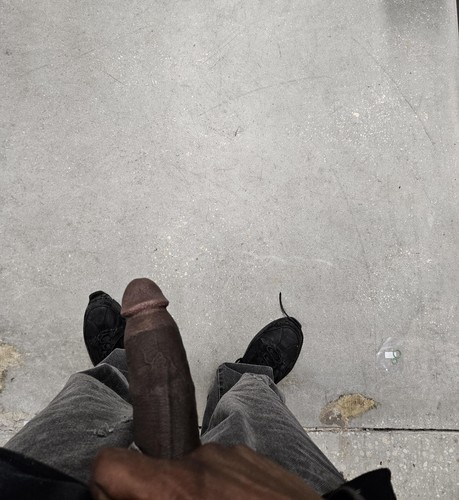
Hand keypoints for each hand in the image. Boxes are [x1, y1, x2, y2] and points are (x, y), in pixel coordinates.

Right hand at [90, 443, 321, 498]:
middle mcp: (200, 460)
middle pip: (151, 471)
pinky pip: (219, 468)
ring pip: (187, 471)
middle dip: (154, 499)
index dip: (104, 490)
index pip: (110, 464)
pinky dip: (218, 489)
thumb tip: (131, 499)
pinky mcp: (253, 455)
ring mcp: (231, 453)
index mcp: (178, 489)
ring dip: (190, 495)